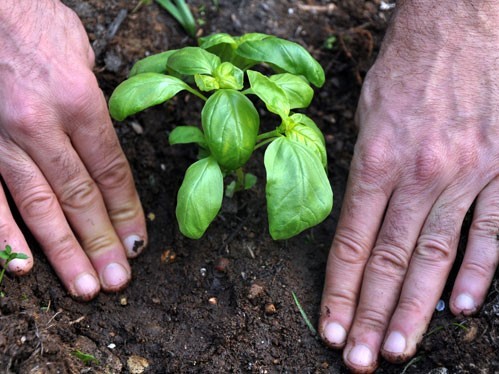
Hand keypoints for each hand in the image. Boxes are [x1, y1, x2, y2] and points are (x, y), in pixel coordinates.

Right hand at [0, 1, 146, 299]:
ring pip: (40, 206)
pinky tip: (21, 267)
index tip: (139, 244)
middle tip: (118, 280)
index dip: (127, 212)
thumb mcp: (83, 58)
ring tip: (85, 287)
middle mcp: (43, 126)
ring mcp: (4, 139)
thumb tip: (107, 151)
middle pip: (81, 197)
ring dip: (64, 251)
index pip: (111, 171)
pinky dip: (4, 235)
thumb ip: (96, 110)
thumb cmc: (37, 24)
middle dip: (102, 243)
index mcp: (80, 102)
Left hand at [319, 1, 498, 371]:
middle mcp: (420, 176)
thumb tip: (359, 216)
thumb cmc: (409, 66)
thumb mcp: (366, 114)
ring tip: (397, 350)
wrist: (466, 21)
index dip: (341, 292)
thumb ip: (363, 170)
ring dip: (417, 310)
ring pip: (436, 258)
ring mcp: (466, 176)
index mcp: (377, 161)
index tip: (332, 329)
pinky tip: (462, 307)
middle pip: (392, 262)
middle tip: (359, 362)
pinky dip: (477, 272)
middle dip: (373, 316)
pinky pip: (493, 232)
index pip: (353, 244)